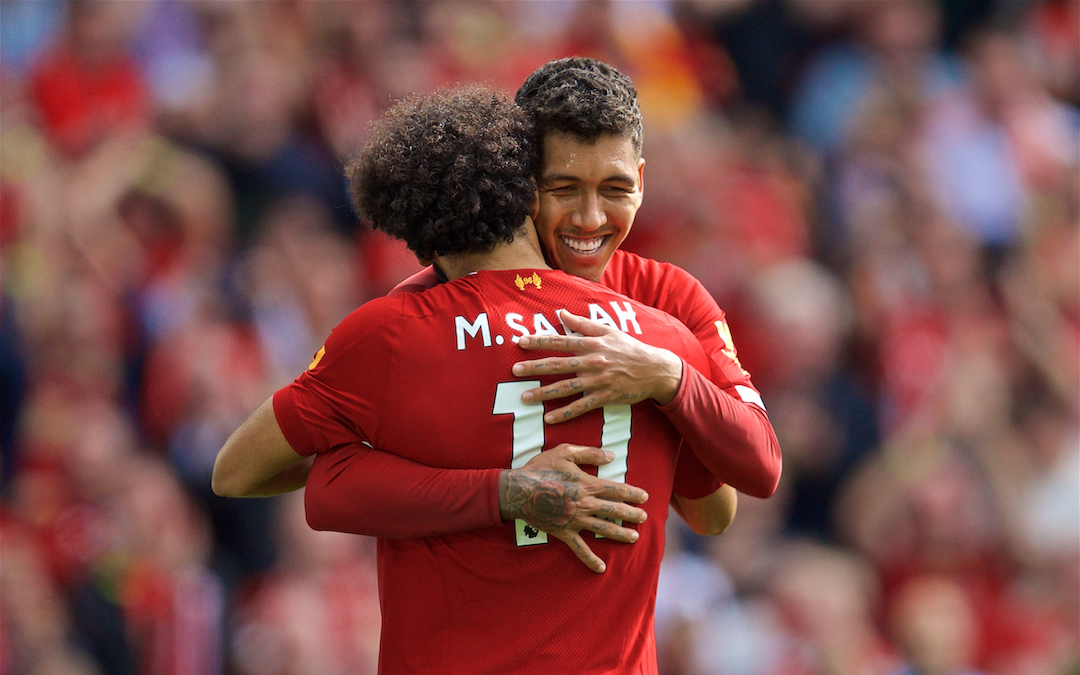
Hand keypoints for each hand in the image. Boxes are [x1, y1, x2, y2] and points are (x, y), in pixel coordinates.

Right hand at [499, 443, 648, 572]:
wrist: (519, 491)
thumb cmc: (541, 468)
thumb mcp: (565, 452)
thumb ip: (590, 453)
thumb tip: (611, 455)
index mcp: (588, 484)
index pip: (617, 490)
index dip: (633, 493)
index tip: (644, 497)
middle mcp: (586, 504)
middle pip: (615, 510)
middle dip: (632, 514)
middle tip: (644, 518)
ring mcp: (576, 520)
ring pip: (604, 529)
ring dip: (620, 534)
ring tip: (633, 537)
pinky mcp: (565, 532)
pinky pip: (580, 548)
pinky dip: (590, 559)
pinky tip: (601, 568)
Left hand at [511, 310, 682, 422]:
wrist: (655, 369)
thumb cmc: (630, 348)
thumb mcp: (609, 331)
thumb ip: (583, 323)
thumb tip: (561, 313)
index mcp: (592, 344)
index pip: (560, 341)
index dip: (539, 341)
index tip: (520, 342)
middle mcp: (592, 362)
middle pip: (558, 365)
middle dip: (534, 368)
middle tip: (514, 371)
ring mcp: (598, 381)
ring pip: (566, 388)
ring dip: (544, 393)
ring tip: (525, 397)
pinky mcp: (605, 397)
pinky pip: (581, 407)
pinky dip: (565, 413)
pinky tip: (549, 419)